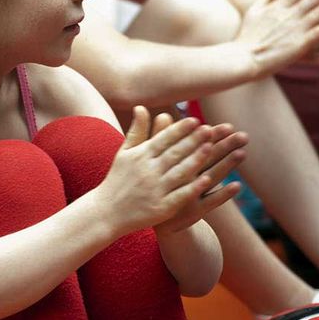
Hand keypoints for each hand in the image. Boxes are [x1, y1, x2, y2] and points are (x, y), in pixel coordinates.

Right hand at [93, 107, 228, 235]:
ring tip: (211, 148)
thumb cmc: (118, 179)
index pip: (162, 139)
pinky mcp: (160, 208)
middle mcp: (147, 171)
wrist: (106, 212)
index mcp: (139, 156)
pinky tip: (207, 180)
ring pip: (179, 172)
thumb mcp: (124, 153)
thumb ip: (137, 130)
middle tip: (209, 129)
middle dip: (192, 140)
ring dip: (196, 160)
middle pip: (174, 153)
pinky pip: (179, 196)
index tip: (195, 120)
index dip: (179, 129)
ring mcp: (155, 190)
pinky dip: (192, 188)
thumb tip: (141, 107)